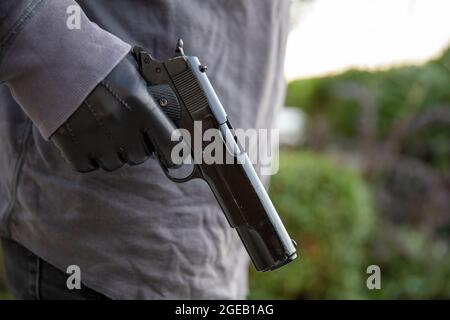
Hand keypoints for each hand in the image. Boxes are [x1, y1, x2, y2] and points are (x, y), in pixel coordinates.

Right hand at [50, 52, 177, 171]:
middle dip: (136, 146)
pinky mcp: (70, 145)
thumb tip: (165, 116)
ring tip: (103, 132)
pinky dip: (88, 158)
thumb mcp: (131, 70)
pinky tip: (86, 139)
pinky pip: (87, 166)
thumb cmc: (94, 57)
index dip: (173, 152)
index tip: (173, 155)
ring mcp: (95, 136)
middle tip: (126, 131)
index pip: (170, 142)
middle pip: (139, 155)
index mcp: (140, 103)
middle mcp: (120, 124)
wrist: (48, 50)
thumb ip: (148, 96)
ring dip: (112, 153)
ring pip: (114, 163)